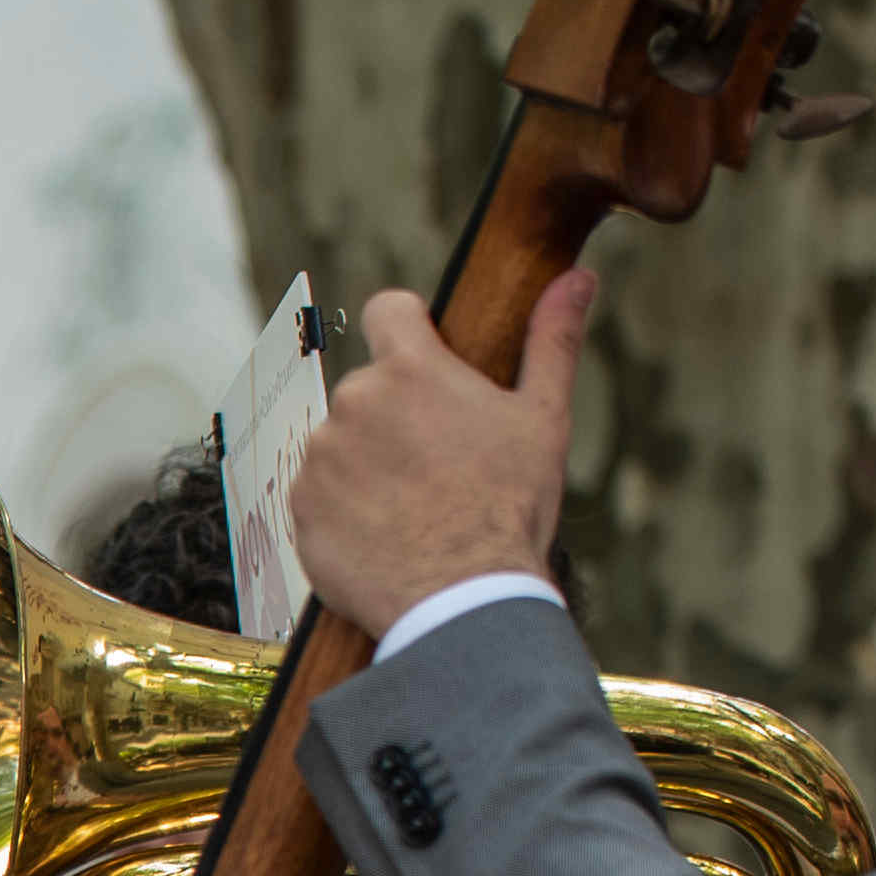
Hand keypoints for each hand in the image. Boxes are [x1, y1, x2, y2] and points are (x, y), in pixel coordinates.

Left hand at [290, 271, 586, 650]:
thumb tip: (577, 277)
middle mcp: (353, 402)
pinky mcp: (299, 508)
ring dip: (368, 463)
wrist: (460, 598)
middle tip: (439, 464)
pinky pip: (318, 495)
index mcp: (411, 368)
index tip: (424, 355)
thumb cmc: (509, 507)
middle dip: (397, 415)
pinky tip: (383, 532)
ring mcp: (320, 456)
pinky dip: (344, 508)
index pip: (388, 309)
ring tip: (413, 505)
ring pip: (341, 443)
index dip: (407, 326)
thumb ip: (552, 339)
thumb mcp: (543, 418)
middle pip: (370, 388)